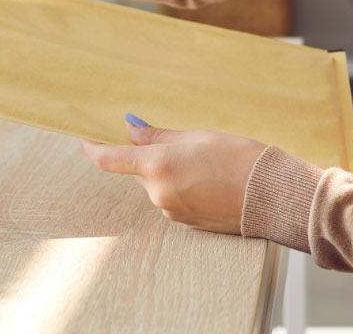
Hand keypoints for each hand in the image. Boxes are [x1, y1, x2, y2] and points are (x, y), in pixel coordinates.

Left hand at [79, 117, 267, 234]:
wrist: (269, 194)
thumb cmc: (238, 157)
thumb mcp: (197, 137)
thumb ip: (159, 135)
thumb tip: (131, 128)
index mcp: (159, 165)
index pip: (110, 159)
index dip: (92, 148)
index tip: (84, 139)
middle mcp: (159, 192)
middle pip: (139, 171)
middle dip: (149, 157)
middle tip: (180, 144)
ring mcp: (171, 211)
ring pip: (157, 185)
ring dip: (169, 172)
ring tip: (205, 162)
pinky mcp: (185, 223)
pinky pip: (172, 200)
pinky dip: (182, 187)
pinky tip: (209, 180)